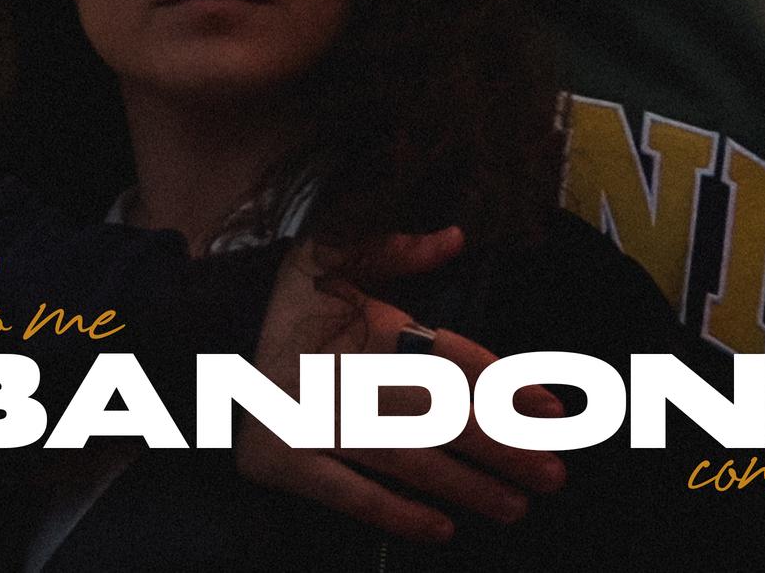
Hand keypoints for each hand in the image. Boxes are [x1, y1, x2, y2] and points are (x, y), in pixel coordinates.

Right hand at [237, 226, 566, 542]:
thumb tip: (455, 236)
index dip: (504, 384)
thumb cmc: (292, 297)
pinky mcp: (284, 462)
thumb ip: (396, 246)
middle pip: (439, 413)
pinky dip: (393, 515)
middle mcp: (344, 373)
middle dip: (501, 444)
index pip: (450, 356)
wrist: (208, 336)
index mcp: (366, 322)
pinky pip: (347, 494)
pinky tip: (442, 528)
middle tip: (555, 472)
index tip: (554, 410)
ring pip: (404, 458)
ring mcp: (313, 422)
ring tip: (517, 506)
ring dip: (465, 486)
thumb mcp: (334, 249)